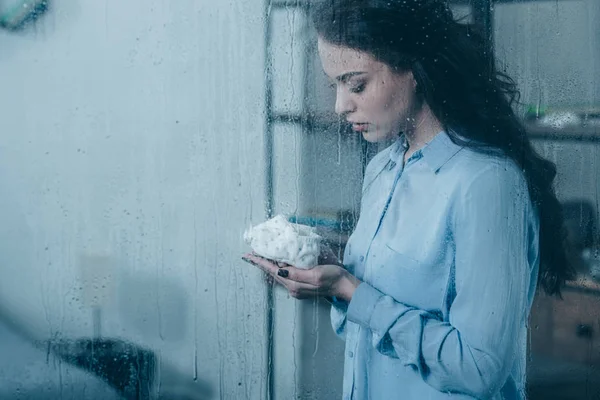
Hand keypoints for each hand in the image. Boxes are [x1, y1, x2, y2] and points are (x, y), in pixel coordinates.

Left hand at [242, 253, 359, 301]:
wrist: (345, 286)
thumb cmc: (333, 278)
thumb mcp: (316, 274)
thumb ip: (297, 273)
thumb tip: (280, 270)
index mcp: (295, 284)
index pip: (273, 271)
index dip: (260, 262)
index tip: (249, 255)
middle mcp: (293, 288)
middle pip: (273, 273)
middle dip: (262, 263)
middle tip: (252, 253)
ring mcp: (298, 288)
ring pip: (279, 274)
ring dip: (270, 265)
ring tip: (262, 256)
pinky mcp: (303, 285)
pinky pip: (287, 275)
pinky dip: (280, 267)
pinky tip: (279, 262)